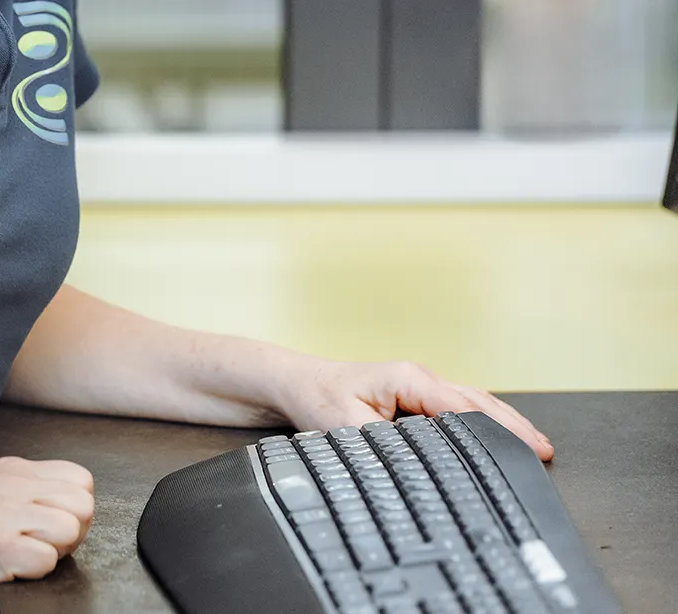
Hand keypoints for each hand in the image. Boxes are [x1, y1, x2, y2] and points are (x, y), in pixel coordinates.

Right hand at [0, 455, 94, 613]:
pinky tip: (10, 568)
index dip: (72, 510)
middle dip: (70, 533)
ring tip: (22, 555)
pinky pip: (48, 560)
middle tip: (36, 543)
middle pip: (83, 504)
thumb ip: (37, 493)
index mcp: (10, 469)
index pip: (81, 480)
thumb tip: (82, 507)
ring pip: (70, 529)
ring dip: (53, 553)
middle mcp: (5, 485)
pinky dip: (35, 573)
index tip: (45, 526)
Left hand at [268, 356, 553, 461]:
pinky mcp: (414, 397)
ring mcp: (419, 386)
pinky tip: (500, 434)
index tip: (526, 448)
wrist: (294, 384)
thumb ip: (383, 442)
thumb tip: (415, 460)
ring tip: (537, 444)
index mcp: (409, 379)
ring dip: (504, 422)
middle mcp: (420, 378)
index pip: (463, 406)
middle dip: (512, 425)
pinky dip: (484, 420)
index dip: (496, 429)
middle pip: (478, 402)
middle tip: (545, 451)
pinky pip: (458, 407)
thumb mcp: (344, 426)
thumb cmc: (316, 399)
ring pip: (472, 402)